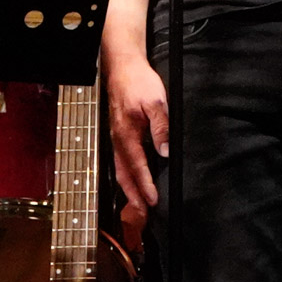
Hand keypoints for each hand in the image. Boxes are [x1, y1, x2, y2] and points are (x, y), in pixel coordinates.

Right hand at [107, 54, 167, 225]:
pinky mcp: (119, 132)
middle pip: (124, 174)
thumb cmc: (138, 82)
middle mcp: (119, 139)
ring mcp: (117, 136)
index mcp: (127, 134)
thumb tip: (164, 152)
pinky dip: (127, 175)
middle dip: (133, 196)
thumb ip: (160, 127)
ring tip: (138, 205)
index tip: (153, 201)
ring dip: (129, 188)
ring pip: (121, 169)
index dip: (146, 185)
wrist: (123, 66)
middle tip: (142, 214)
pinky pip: (121, 160)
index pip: (138, 166)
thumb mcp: (156, 102)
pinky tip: (133, 179)